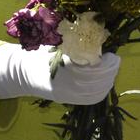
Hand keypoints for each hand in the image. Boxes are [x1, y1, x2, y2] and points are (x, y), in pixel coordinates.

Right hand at [0, 44, 120, 105]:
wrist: (24, 73)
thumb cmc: (42, 54)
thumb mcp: (57, 45)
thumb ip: (77, 45)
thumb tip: (99, 38)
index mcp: (60, 69)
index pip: (89, 71)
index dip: (104, 65)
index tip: (112, 55)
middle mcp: (64, 85)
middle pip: (95, 82)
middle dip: (110, 71)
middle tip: (115, 60)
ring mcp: (67, 96)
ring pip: (96, 92)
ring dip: (108, 79)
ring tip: (112, 68)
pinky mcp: (69, 101)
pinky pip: (92, 99)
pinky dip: (102, 89)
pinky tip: (106, 80)